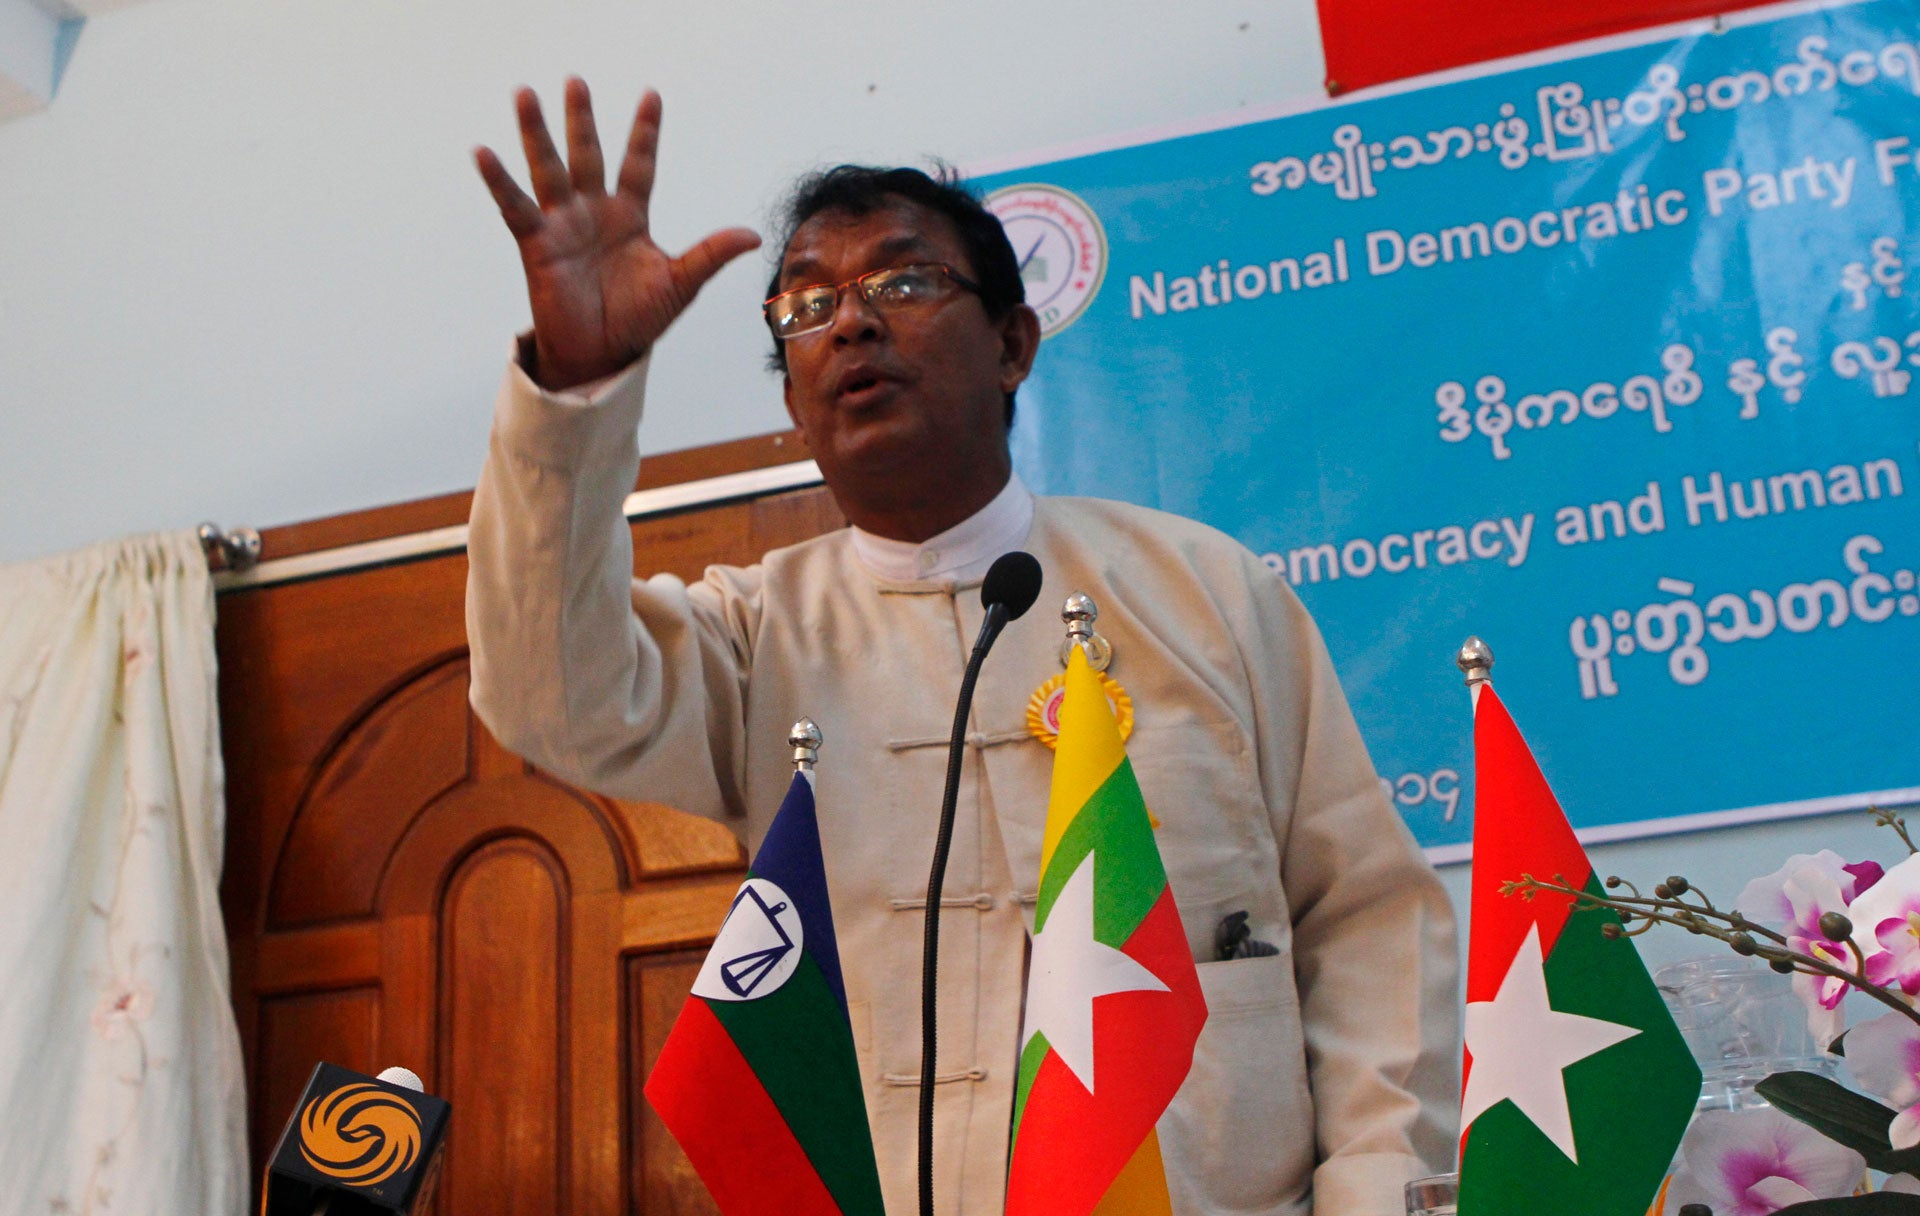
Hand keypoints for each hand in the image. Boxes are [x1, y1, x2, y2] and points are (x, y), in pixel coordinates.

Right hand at [475, 79, 761, 388]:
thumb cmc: (638, 319)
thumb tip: (753, 236)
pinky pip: (516, 206)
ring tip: (525, 93)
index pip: (638, 164)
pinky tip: (483, 152)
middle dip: (581, 119)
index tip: (652, 94)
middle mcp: (593, 212)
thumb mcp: (680, 283)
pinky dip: (500, 181)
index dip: (644, 132)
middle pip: (587, 155)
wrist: (603, 353)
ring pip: (549, 169)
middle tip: (575, 81)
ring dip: (536, 133)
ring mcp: (563, 224)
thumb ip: (710, 254)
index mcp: (629, 216)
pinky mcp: (537, 244)